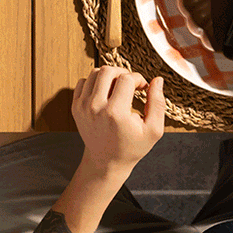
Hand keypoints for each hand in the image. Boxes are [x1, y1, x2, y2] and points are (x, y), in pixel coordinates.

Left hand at [71, 66, 163, 181]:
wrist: (106, 161)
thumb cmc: (133, 147)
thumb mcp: (153, 130)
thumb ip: (157, 103)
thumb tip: (158, 80)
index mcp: (116, 113)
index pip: (126, 79)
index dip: (138, 79)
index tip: (143, 88)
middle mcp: (95, 107)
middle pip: (108, 71)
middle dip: (123, 72)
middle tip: (131, 83)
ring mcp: (82, 106)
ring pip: (94, 73)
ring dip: (109, 76)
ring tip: (119, 88)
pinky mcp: (75, 106)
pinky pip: (83, 81)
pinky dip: (95, 82)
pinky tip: (106, 93)